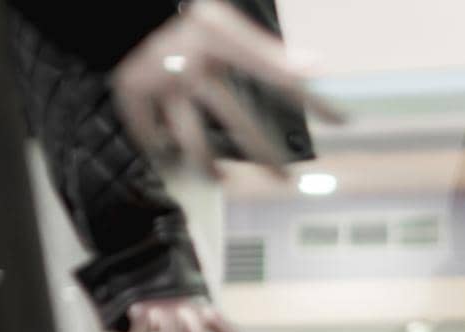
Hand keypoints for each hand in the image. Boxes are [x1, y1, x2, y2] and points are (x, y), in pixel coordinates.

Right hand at [112, 0, 345, 178]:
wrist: (121, 7)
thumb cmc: (178, 14)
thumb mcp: (222, 26)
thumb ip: (268, 52)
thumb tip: (317, 67)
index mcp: (218, 40)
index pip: (278, 75)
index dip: (312, 99)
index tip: (343, 120)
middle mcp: (192, 65)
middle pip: (235, 119)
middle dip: (263, 153)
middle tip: (285, 181)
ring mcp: (161, 81)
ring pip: (190, 137)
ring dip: (208, 163)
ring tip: (221, 179)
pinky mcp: (131, 90)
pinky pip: (147, 130)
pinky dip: (158, 144)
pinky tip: (169, 154)